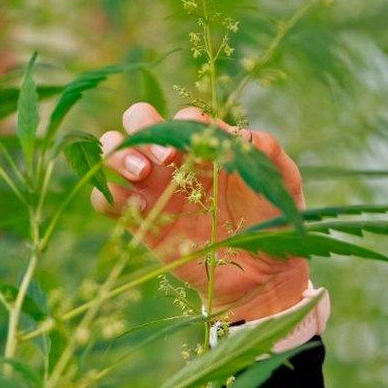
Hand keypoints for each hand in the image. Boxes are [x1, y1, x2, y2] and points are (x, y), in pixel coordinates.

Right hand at [90, 102, 309, 321]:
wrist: (264, 271)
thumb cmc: (275, 218)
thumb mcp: (280, 178)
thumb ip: (264, 148)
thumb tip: (237, 131)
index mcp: (208, 145)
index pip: (183, 117)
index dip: (184, 122)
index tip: (197, 142)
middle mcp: (176, 161)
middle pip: (138, 121)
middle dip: (143, 128)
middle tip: (165, 158)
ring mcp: (155, 190)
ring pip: (113, 153)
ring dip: (118, 154)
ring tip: (143, 173)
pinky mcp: (142, 223)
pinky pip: (107, 200)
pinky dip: (109, 195)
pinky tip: (136, 205)